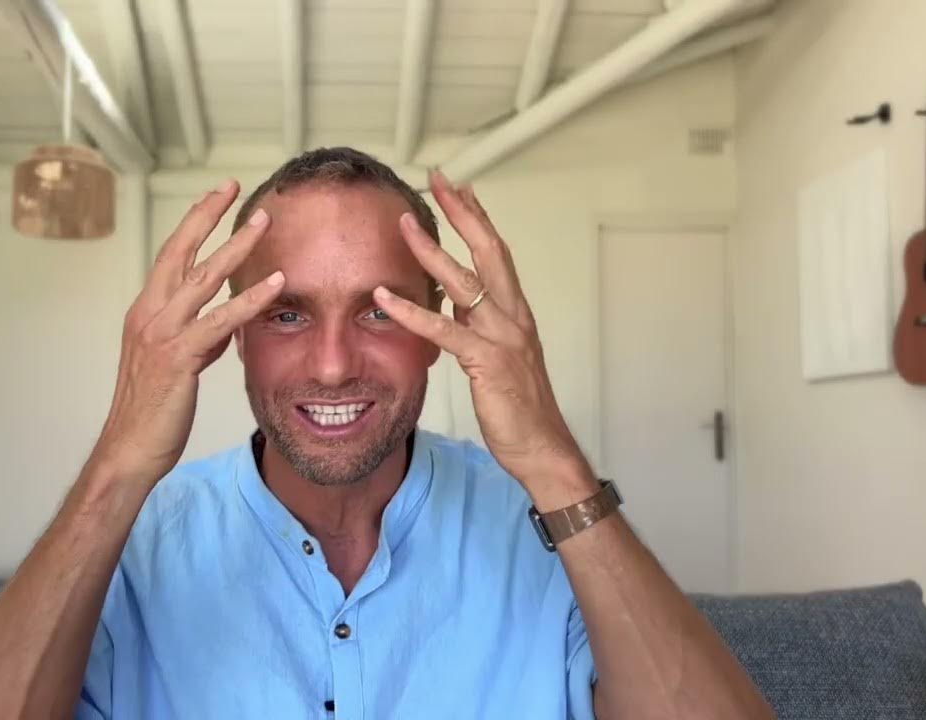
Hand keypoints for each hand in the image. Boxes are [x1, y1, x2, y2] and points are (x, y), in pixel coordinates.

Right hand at [90, 181, 284, 486]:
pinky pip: (220, 321)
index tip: (215, 196)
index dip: (192, 223)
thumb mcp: (175, 365)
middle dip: (206, 214)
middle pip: (179, 251)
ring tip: (263, 222)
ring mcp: (161, 334)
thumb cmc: (152, 413)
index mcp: (145, 312)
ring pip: (202, 278)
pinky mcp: (178, 357)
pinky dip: (250, 299)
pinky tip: (276, 285)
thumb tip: (225, 324)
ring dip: (236, 247)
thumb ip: (197, 339)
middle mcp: (149, 315)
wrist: (129, 450)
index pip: (170, 255)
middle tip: (233, 185)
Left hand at [373, 171, 595, 506]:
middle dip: (463, 212)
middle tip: (440, 179)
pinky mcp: (487, 362)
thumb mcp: (498, 356)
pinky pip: (443, 331)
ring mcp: (503, 336)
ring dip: (431, 250)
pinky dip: (411, 312)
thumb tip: (458, 304)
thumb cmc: (520, 407)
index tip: (459, 188)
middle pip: (488, 250)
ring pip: (464, 282)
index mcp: (515, 312)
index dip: (478, 217)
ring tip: (402, 225)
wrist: (541, 446)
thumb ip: (480, 326)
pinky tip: (383, 298)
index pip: (496, 252)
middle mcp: (512, 316)